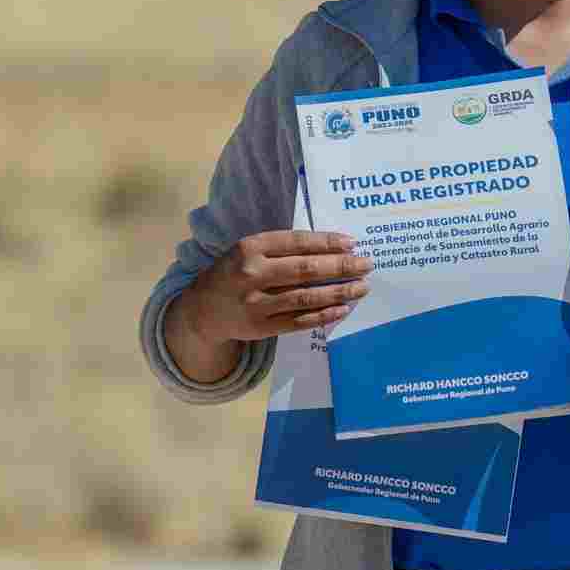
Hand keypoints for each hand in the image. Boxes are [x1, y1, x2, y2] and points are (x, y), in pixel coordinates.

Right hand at [165, 230, 371, 382]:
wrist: (202, 310)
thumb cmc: (234, 273)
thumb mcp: (248, 252)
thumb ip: (281, 249)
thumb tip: (330, 248)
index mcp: (250, 248)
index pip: (296, 242)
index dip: (327, 242)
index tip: (351, 243)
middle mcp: (252, 274)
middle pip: (306, 270)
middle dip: (341, 266)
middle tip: (366, 265)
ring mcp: (256, 303)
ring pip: (306, 298)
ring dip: (339, 292)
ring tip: (361, 287)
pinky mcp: (261, 327)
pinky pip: (299, 321)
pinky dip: (324, 315)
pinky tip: (343, 309)